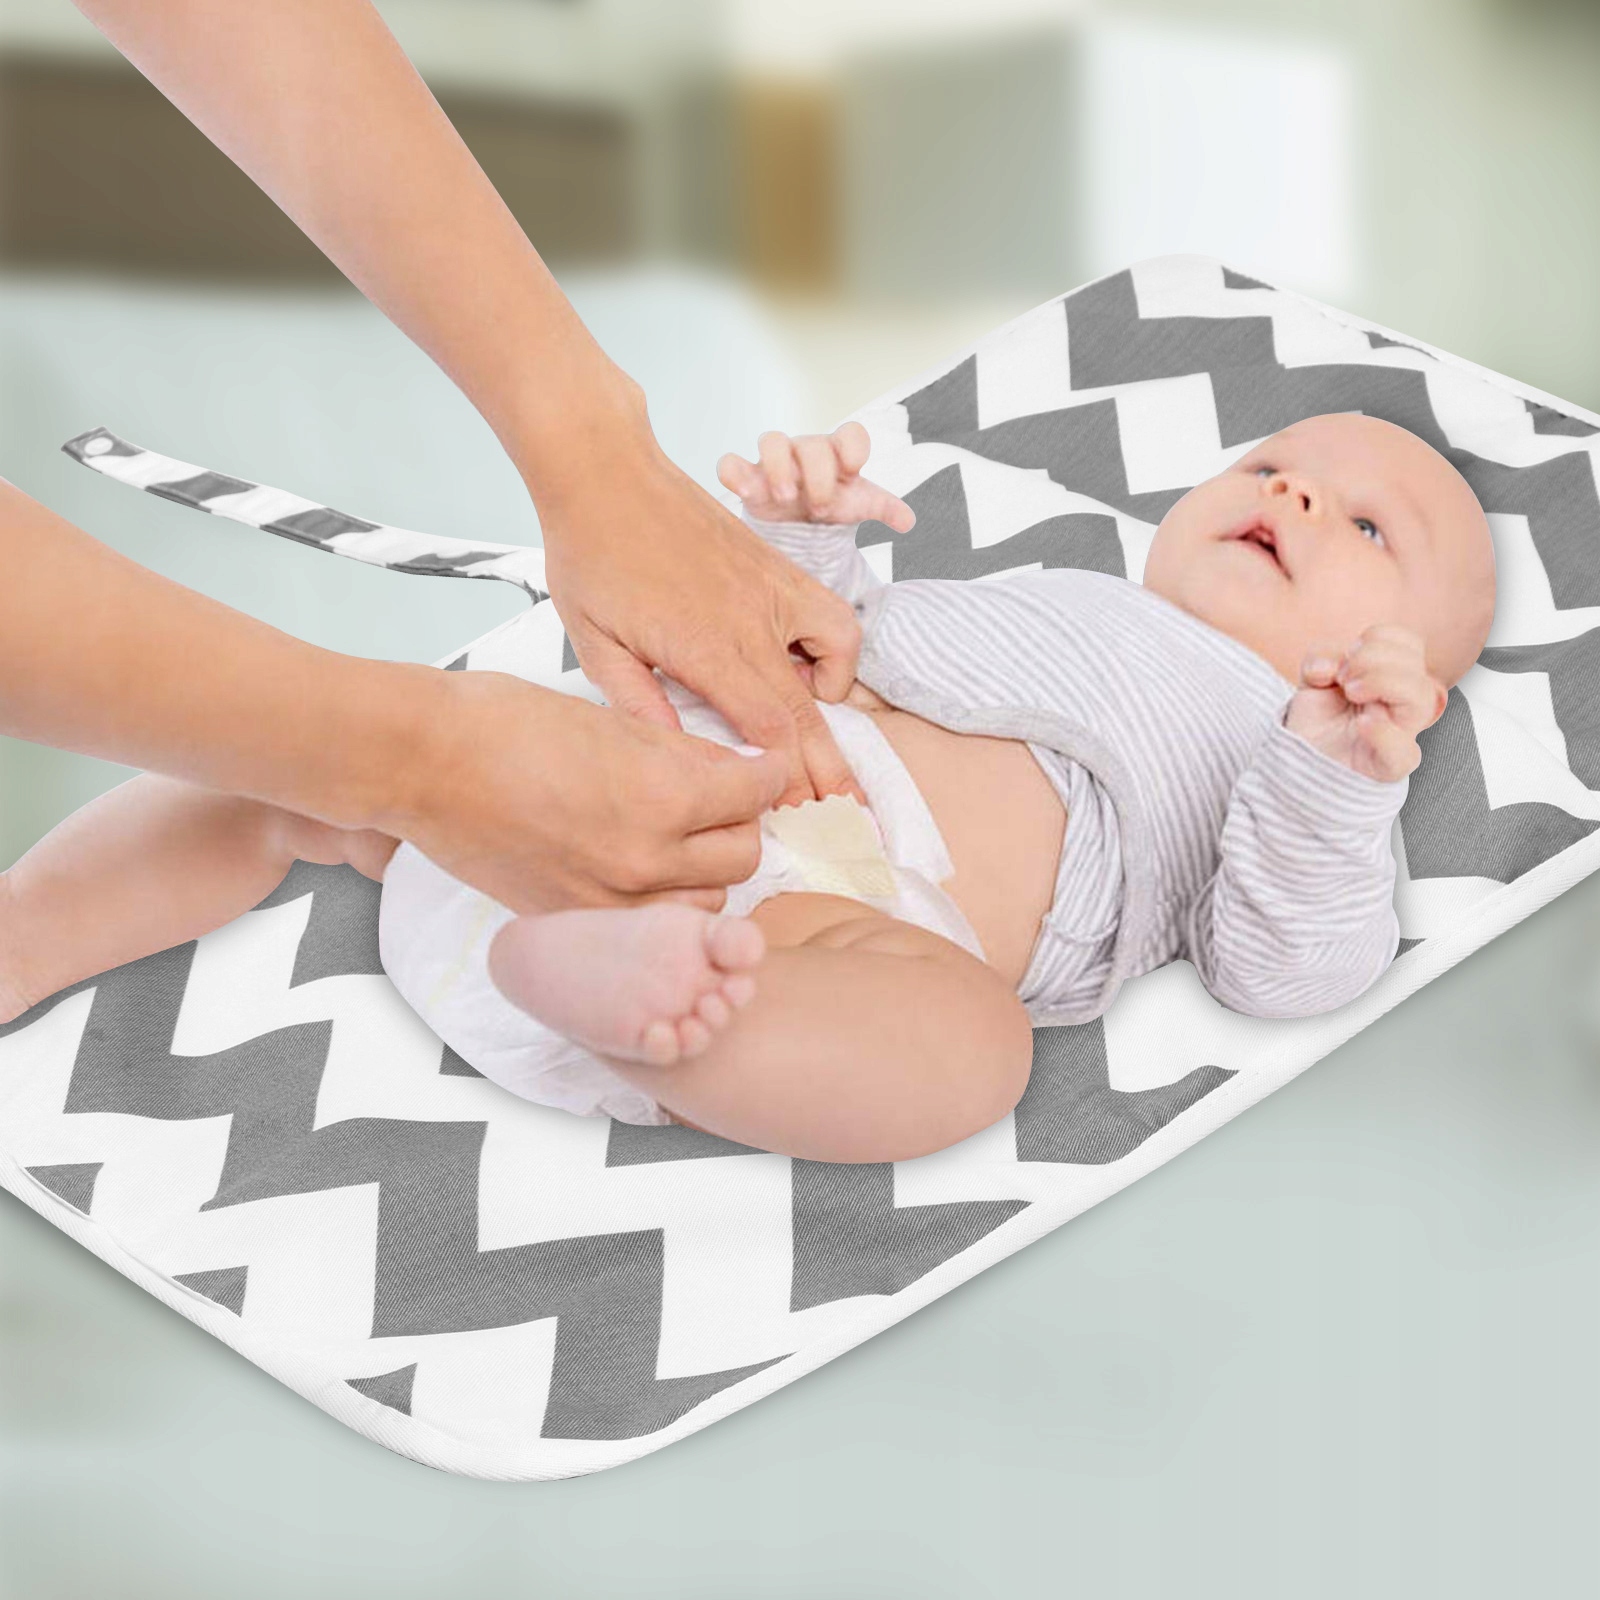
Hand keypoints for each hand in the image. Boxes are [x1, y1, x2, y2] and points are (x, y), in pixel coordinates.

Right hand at [382, 668, 793, 912]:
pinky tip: (640, 871)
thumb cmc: (504, 724)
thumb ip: (683, 753)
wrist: (423, 762)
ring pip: (705, 903)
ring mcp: (609, 902)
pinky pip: (649, 925)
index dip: (767, 775)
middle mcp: (645, 861)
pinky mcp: (573, 922)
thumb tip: (732, 766)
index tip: (763, 769)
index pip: (756, 795)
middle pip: (742, 856)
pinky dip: (659, 902)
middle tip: (721, 801)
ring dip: (705, 871)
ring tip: (680, 841)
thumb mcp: (614, 721)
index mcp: (662, 799)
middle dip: (740, 823)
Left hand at [535, 405, 862, 804]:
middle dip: (830, 765)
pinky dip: (832, 642)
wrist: (605, 471)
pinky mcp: (776, 564)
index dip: (793, 779)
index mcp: (706, 647)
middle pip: (809, 709)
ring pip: (840, 649)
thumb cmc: (591, 553)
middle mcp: (752, 619)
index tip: (801, 813)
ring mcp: (772, 586)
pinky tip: (799, 657)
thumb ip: (639, 706)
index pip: (770, 730)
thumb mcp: (594, 643)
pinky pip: (828, 611)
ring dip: (834, 694)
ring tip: (814, 717)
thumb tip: (681, 758)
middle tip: (846, 807)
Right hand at [717, 421, 915, 531]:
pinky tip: (749, 494)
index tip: (852, 472)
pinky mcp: (748, 477)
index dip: (853, 448)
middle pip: (811, 443)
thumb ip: (884, 507)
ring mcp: (774, 461)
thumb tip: (908, 520)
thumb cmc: (831, 504)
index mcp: (839, 452)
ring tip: (786, 498)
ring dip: (779, 468)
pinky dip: (736, 474)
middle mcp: (806, 450)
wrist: (798, 519)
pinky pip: (731, 463)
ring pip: (770, 440)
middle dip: (818, 476)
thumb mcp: (860, 505)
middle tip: (821, 507)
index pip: (851, 434)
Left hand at [1284, 623, 1446, 782]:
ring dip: (1382, 681)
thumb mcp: (1313, 679)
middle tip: (1343, 677)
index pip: (1410, 644)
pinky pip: (1403, 753)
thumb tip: (1327, 667)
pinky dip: (1383, 733)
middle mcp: (1403, 705)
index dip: (1379, 638)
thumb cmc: (1319, 720)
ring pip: (1421, 699)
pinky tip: (1361, 723)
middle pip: (1417, 667)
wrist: (1301, 760)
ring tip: (1350, 692)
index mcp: (1394, 679)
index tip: (1347, 655)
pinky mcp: (1386, 767)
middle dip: (1373, 658)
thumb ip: (1320, 659)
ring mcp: (1399, 736)